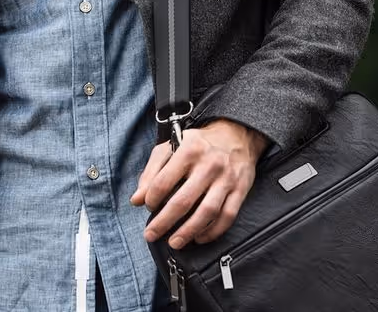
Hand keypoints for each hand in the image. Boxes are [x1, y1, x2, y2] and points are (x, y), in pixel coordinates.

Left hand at [132, 118, 267, 248]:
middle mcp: (209, 164)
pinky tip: (199, 237)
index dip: (151, 199)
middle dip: (163, 222)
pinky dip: (212, 231)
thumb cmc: (199, 144)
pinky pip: (227, 216)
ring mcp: (227, 178)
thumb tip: (136, 200)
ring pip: (206, 212)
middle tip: (151, 235)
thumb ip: (151, 172)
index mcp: (189, 150)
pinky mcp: (240, 190)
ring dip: (188, 232)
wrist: (237, 134)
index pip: (163, 181)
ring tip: (174, 242)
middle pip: (183, 201)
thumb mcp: (170, 147)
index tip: (148, 206)